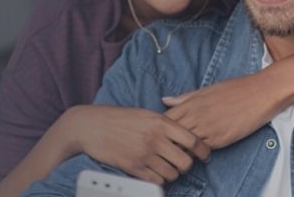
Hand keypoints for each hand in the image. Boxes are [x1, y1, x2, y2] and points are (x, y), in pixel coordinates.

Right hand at [59, 105, 210, 184]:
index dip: (204, 151)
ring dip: (171, 173)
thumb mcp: (144, 114)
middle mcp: (155, 139)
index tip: (204, 155)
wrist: (90, 126)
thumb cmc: (117, 118)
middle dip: (186, 165)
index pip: (193, 141)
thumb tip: (183, 135)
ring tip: (164, 167)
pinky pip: (157, 180)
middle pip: (186, 162)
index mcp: (160, 122)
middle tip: (180, 163)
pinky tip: (153, 172)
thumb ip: (165, 123)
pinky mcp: (133, 167)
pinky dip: (158, 179)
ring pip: (172, 174)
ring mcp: (144, 154)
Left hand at [161, 72, 289, 148]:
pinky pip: (201, 150)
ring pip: (184, 144)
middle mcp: (196, 116)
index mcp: (190, 103)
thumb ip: (184, 98)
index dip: (161, 127)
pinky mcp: (220, 139)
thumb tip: (164, 100)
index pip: (165, 119)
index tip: (162, 132)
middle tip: (168, 146)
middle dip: (167, 141)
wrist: (261, 92)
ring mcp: (207, 128)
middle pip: (171, 134)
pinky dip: (196, 153)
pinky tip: (198, 153)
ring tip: (182, 152)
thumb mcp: (206, 90)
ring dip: (181, 149)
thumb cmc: (235, 89)